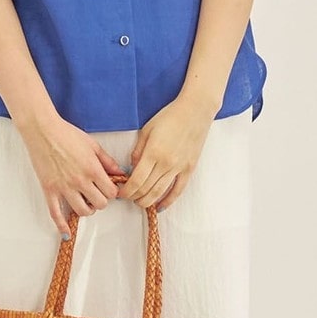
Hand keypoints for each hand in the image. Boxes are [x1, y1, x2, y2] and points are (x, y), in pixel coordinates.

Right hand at [16, 113, 124, 237]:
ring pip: (82, 211)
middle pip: (100, 204)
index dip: (112, 191)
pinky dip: (61, 225)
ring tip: (85, 202)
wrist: (43, 131)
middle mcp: (80, 181)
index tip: (109, 188)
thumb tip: (119, 172)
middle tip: (98, 194)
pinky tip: (66, 232)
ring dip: (87, 209)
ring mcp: (64, 187)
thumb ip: (107, 161)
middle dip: (101, 200)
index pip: (111, 192)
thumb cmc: (66, 134)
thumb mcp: (93, 145)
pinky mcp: (50, 190)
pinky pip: (56, 213)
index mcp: (93, 169)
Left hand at [118, 95, 214, 212]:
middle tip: (127, 197)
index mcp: (153, 153)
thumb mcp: (146, 130)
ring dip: (147, 201)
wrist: (195, 111)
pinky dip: (168, 201)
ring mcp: (179, 168)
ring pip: (160, 193)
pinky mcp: (189, 169)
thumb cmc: (169, 116)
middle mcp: (166, 163)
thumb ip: (138, 151)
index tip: (121, 193)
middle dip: (134, 197)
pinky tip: (160, 206)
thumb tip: (133, 168)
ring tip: (140, 202)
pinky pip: (178, 190)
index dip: (126, 191)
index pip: (136, 180)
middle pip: (146, 189)